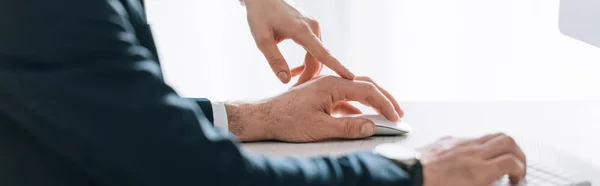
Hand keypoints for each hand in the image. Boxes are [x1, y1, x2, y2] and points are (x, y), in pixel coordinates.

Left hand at [224, 76, 402, 141]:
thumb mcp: (319, 128)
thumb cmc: (287, 120)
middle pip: (365, 85)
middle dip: (384, 98)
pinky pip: (345, 99)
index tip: (396, 117)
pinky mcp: (321, 96)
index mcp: (332, 85)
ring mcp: (326, 88)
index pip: (367, 89)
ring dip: (372, 102)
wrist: (264, 117)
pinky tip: (363, 119)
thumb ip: (347, 127)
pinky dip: (358, 108)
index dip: (384, 103)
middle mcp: (331, 82)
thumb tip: (372, 126)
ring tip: (387, 114)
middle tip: (399, 112)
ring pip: (356, 91)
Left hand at [244, 0, 353, 83]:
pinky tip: (294, 69)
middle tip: (296, 89)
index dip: (337, 67)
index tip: (351, 78)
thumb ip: (274, 60)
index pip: (323, 53)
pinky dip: (308, 61)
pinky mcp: (312, 27)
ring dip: (308, 69)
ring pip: (318, 55)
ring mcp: (314, 26)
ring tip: (293, 80)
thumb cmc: (260, 16)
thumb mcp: (262, 39)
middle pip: (319, 59)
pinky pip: (315, 49)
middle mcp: (313, 27)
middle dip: (310, 76)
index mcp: (302, 30)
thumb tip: (285, 80)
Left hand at [419, 133, 526, 185]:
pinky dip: (481, 145)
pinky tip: (476, 155)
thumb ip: (484, 183)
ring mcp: (459, 143)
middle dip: (518, 153)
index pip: (512, 162)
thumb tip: (493, 181)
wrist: (405, 176)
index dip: (521, 170)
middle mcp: (471, 152)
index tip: (517, 178)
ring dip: (502, 146)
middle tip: (517, 165)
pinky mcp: (447, 140)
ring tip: (501, 158)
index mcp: (477, 170)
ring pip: (491, 135)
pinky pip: (472, 137)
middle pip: (507, 141)